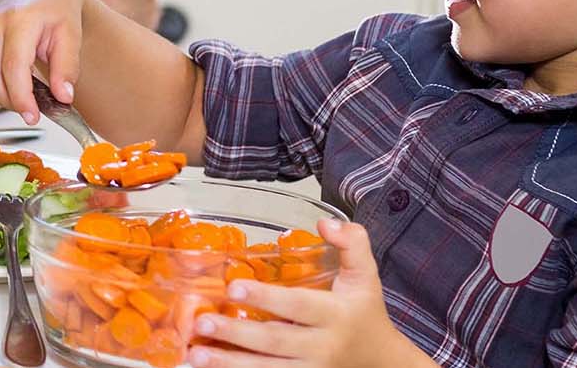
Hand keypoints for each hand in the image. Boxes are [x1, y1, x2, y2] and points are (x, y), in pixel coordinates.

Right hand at [0, 0, 90, 123]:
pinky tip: (3, 80)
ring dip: (0, 97)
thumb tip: (63, 97)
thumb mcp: (71, 37)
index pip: (13, 68)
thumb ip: (67, 68)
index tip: (34, 116)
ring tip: (20, 88)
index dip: (22, 98)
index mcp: (20, 19)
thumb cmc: (56, 14)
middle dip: (12, 103)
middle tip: (31, 106)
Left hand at [187, 219, 427, 367]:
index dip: (266, 298)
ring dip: (229, 364)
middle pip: (275, 341)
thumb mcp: (366, 275)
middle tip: (203, 323)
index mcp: (335, 315)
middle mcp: (321, 346)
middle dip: (237, 334)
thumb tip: (325, 222)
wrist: (381, 360)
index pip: (298, 306)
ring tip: (195, 354)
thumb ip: (352, 243)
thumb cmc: (366, 312)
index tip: (234, 287)